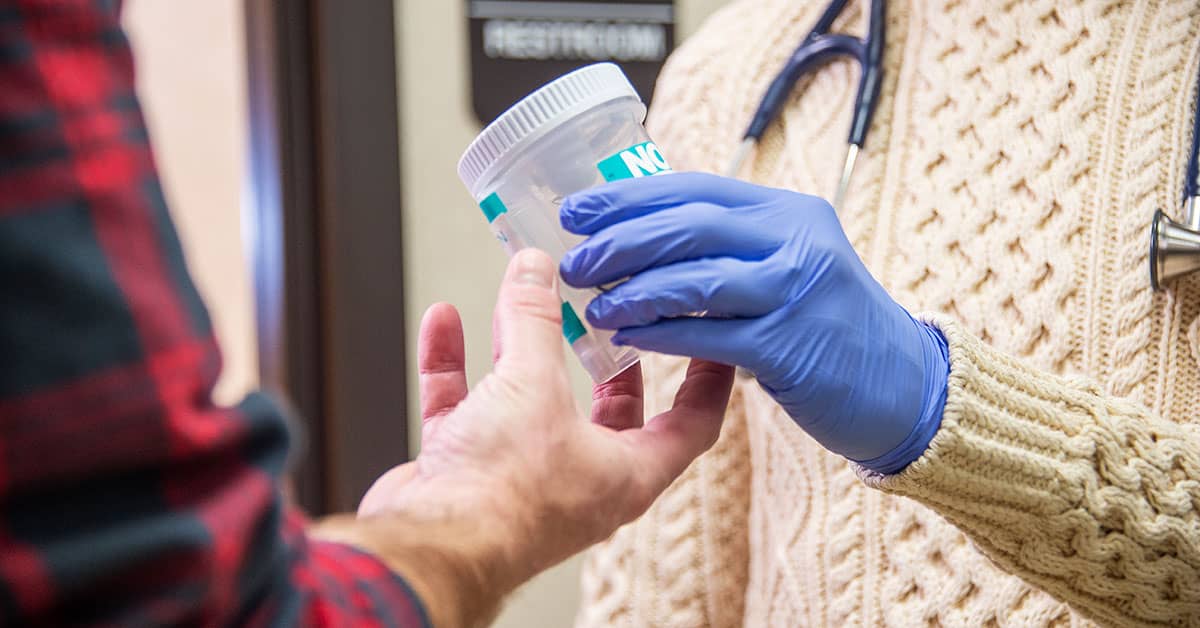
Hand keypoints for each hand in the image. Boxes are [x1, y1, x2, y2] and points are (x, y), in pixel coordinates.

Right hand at [352, 249, 733, 627]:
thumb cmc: (501, 496)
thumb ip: (535, 321)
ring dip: (519, 349)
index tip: (714, 342)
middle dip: (607, 360)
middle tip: (613, 314)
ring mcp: (521, 477)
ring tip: (519, 300)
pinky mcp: (467, 472)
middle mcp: (579, 479)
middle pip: (610, 411)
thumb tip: (537, 273)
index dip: (709, 381)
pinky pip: (465, 407)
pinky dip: (455, 364)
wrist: (429, 546)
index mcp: (626, 473)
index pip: (692, 425)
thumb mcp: (533, 386)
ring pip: (530, 403)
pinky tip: (444, 322)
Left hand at [558, 173, 947, 472]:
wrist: (904, 384)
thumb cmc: (829, 323)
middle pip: (688, 227)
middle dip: (620, 241)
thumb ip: (732, 244)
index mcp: (787, 211)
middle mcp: (794, 241)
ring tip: (592, 303)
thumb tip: (641, 236)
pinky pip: (707, 335)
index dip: (629, 198)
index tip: (578, 210)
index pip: (695, 189)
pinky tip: (626, 338)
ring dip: (633, 290)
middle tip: (574, 260)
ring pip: (694, 280)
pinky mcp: (790, 346)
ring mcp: (794, 292)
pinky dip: (660, 334)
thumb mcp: (790, 261)